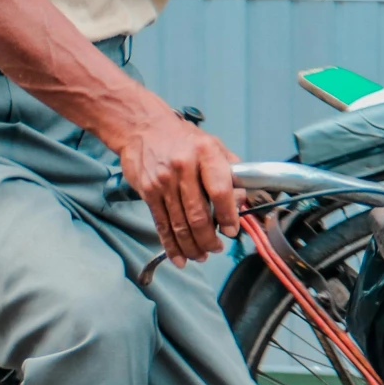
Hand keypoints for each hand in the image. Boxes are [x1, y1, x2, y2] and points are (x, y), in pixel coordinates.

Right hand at [115, 109, 241, 265]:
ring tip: (201, 255)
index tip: (231, 230)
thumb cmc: (182, 138)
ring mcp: (163, 180)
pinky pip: (162, 224)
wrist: (142, 127)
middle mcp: (183, 166)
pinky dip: (171, 245)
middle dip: (209, 239)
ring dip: (192, 246)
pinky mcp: (148, 191)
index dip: (228, 215)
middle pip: (198, 214)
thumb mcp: (213, 145)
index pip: (220, 190)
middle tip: (216, 248)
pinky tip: (180, 256)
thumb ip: (231, 172)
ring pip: (180, 224)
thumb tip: (241, 202)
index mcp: (205, 153)